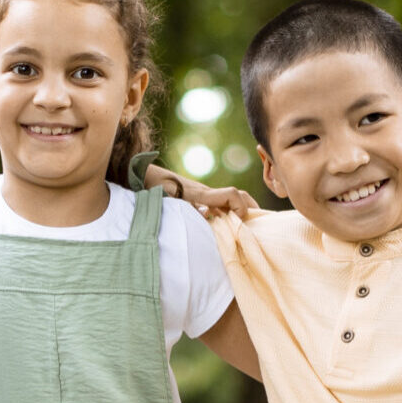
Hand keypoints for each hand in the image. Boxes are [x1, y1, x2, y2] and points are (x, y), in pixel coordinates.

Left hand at [141, 164, 257, 218]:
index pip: (232, 195)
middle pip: (239, 195)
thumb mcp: (167, 200)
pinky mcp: (198, 198)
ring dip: (242, 211)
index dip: (241, 208)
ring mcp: (203, 195)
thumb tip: (206, 214)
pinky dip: (229, 213)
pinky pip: (220, 204)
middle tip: (257, 226)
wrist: (144, 174)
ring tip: (247, 228)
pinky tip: (227, 226)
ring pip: (231, 199)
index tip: (238, 223)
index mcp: (201, 194)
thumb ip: (186, 208)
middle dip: (251, 209)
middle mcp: (206, 193)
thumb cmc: (154, 187)